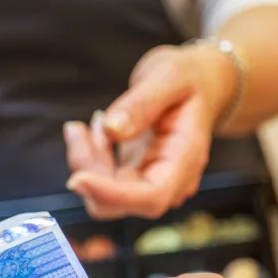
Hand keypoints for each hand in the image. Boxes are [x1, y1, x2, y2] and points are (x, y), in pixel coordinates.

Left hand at [65, 44, 237, 218]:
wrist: (201, 84)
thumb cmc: (189, 79)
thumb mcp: (169, 76)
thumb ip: (142, 103)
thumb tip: (112, 130)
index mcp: (186, 159)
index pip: (151, 196)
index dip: (113, 195)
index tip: (77, 178)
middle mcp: (170, 180)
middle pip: (121, 202)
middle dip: (90, 169)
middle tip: (77, 128)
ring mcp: (150, 182)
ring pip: (105, 196)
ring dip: (86, 162)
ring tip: (94, 121)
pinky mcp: (133, 178)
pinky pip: (102, 182)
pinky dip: (89, 158)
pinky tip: (98, 128)